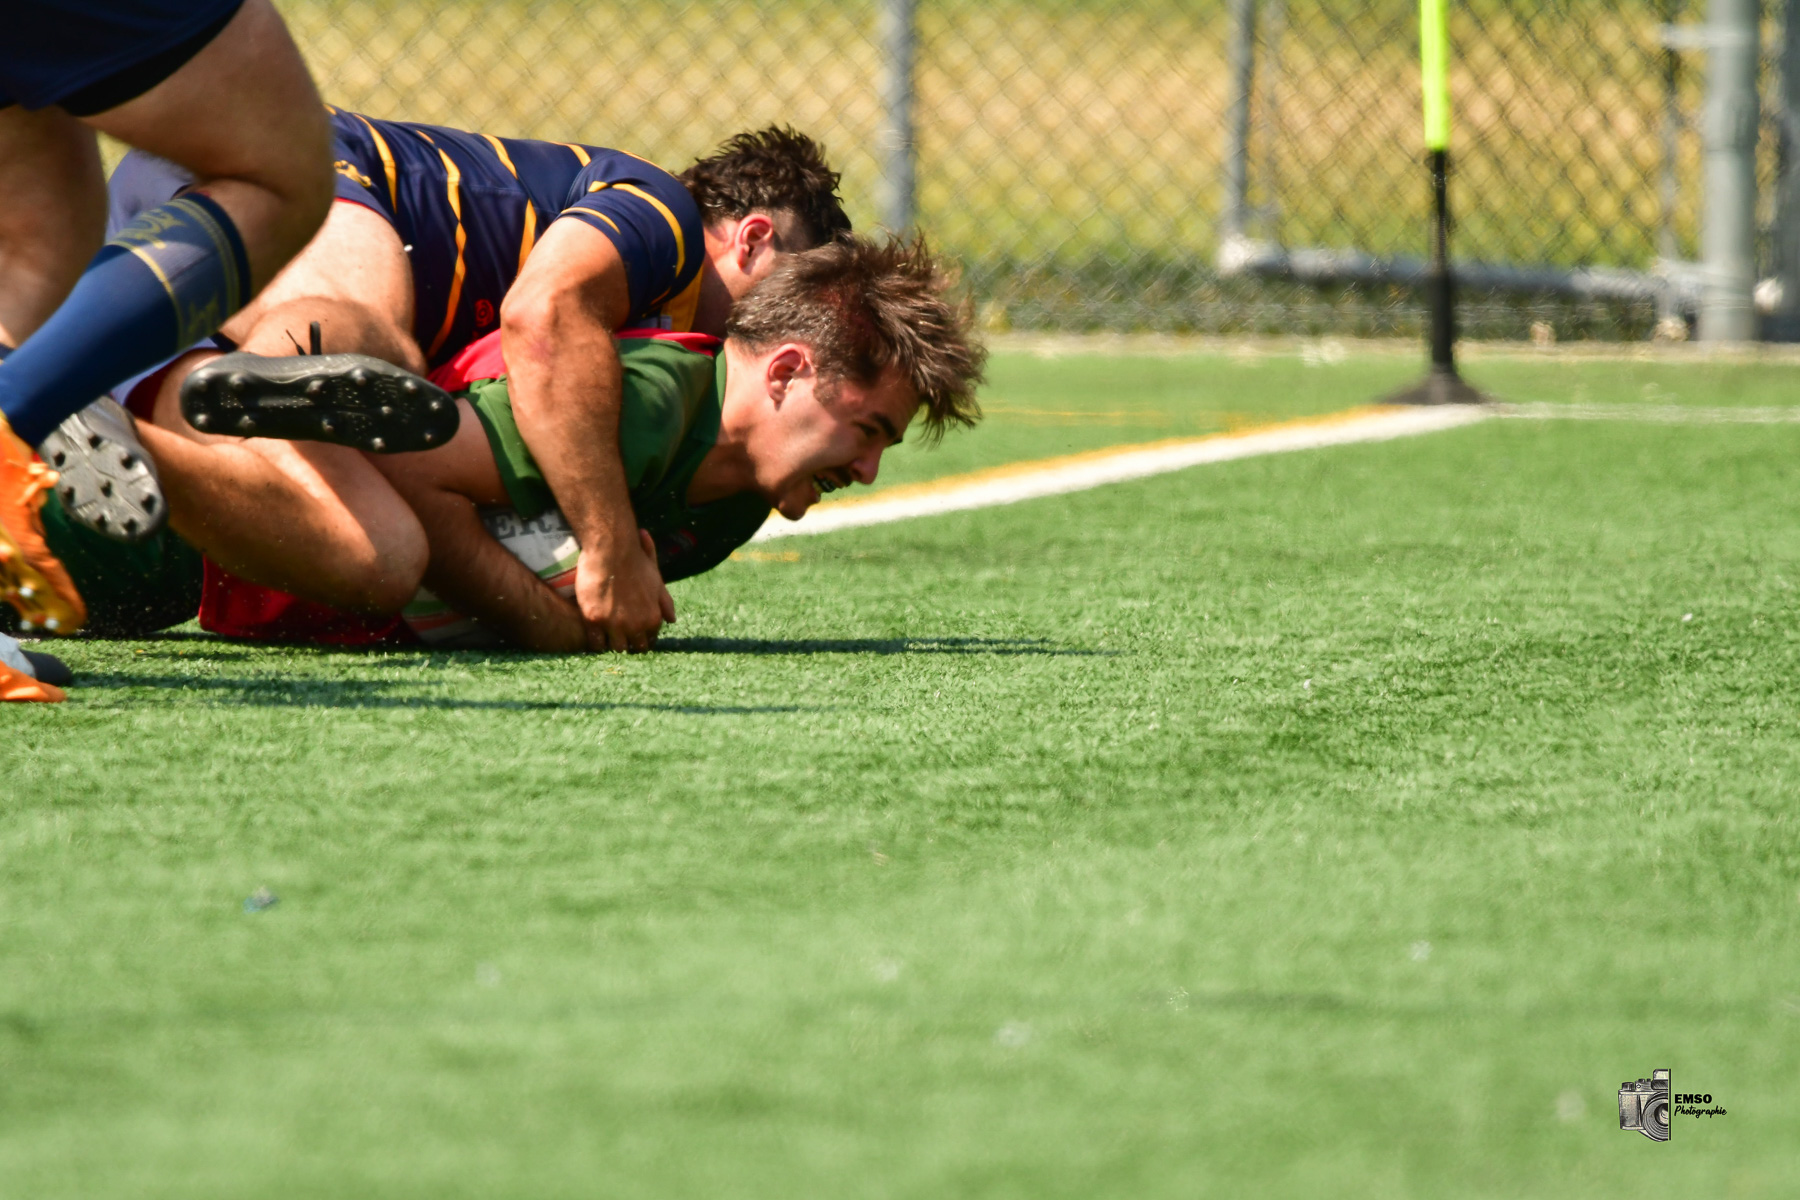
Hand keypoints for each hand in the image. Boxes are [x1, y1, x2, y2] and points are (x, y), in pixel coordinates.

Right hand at [575, 528, 674, 651]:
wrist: (612, 549)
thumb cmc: (636, 562)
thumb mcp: (657, 582)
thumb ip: (664, 603)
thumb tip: (672, 620)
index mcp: (652, 618)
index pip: (649, 641)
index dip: (641, 638)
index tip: (634, 634)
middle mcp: (635, 625)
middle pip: (633, 648)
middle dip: (628, 643)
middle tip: (619, 636)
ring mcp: (614, 624)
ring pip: (615, 648)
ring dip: (612, 644)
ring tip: (607, 636)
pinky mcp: (593, 620)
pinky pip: (595, 643)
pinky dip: (596, 641)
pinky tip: (595, 634)